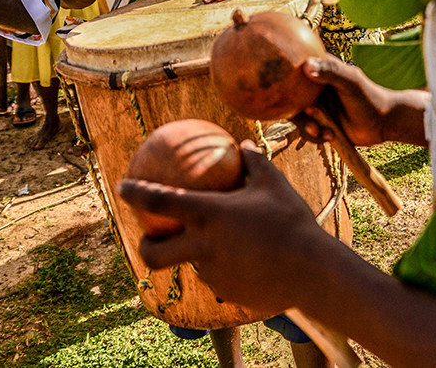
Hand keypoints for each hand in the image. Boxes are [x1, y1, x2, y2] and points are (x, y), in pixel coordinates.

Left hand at [117, 144, 330, 313]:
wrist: (312, 272)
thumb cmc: (293, 222)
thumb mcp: (274, 183)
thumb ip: (254, 161)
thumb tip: (244, 143)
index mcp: (208, 214)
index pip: (158, 201)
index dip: (135, 192)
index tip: (123, 185)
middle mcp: (202, 246)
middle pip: (154, 254)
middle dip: (143, 247)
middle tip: (148, 238)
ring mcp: (212, 273)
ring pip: (194, 263)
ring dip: (199, 254)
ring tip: (220, 245)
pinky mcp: (226, 292)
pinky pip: (219, 277)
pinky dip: (225, 268)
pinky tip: (245, 262)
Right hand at [292, 56, 392, 147]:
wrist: (383, 123)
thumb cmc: (370, 97)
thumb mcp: (351, 82)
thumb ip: (331, 72)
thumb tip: (305, 66)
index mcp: (320, 71)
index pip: (294, 68)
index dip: (284, 75)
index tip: (282, 85)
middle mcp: (314, 88)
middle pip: (290, 97)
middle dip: (296, 110)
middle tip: (310, 114)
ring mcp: (316, 106)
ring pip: (297, 117)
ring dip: (306, 126)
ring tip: (319, 131)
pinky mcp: (320, 123)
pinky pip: (307, 131)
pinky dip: (316, 136)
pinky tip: (331, 136)